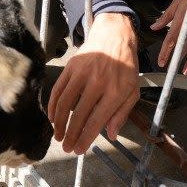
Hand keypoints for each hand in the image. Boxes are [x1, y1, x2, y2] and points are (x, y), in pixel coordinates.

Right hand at [47, 13, 138, 154]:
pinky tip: (53, 116)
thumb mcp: (133, 90)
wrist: (114, 36)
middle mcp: (98, 82)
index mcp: (116, 91)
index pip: (97, 120)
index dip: (86, 138)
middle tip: (66, 147)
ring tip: (58, 135)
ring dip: (59, 122)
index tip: (79, 149)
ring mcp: (83, 73)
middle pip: (79, 115)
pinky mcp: (72, 66)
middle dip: (71, 135)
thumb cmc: (126, 66)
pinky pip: (58, 88)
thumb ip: (122, 113)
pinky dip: (53, 104)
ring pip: (65, 103)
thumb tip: (110, 134)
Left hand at [150, 0, 186, 74]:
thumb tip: (155, 27)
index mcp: (183, 17)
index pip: (172, 39)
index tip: (162, 61)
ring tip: (186, 71)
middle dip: (177, 59)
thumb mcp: (177, 1)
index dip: (166, 52)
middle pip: (184, 46)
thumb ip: (166, 16)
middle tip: (172, 69)